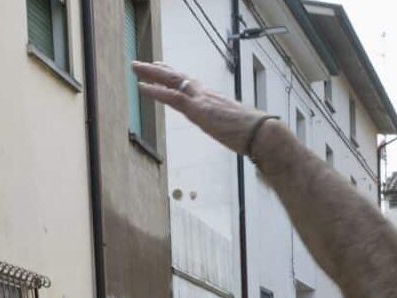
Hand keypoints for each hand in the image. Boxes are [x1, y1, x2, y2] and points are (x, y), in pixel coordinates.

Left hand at [132, 62, 268, 153]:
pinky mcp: (198, 110)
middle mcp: (205, 94)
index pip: (188, 81)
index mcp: (212, 98)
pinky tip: (142, 87)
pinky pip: (173, 97)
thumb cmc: (252, 133)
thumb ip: (224, 124)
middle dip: (157, 70)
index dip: (173, 74)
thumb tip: (227, 130)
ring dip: (151, 74)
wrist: (261, 133)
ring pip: (171, 81)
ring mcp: (201, 100)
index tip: (160, 67)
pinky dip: (156, 91)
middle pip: (177, 77)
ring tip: (135, 68)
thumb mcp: (233, 126)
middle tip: (139, 65)